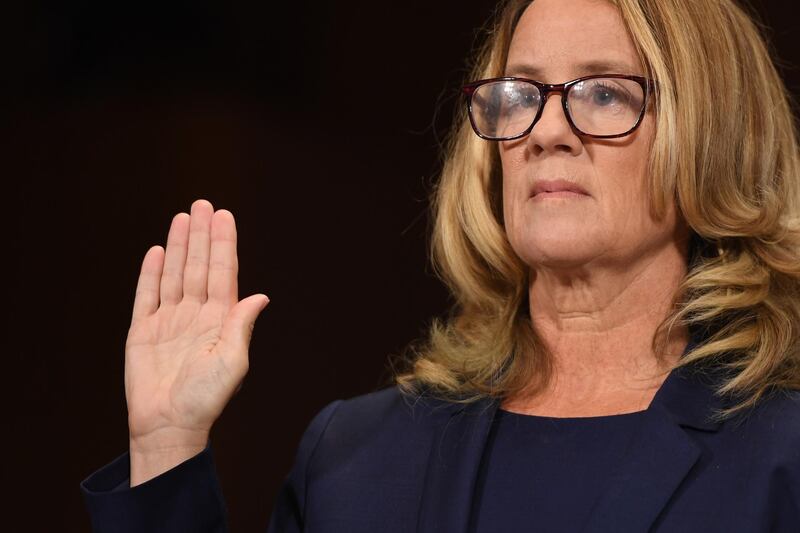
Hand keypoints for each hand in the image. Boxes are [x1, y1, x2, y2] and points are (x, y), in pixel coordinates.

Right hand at [124, 199, 268, 463]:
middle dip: (200, 235)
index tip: (224, 216)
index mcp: (220, 320)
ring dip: (178, 246)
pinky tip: (156, 251)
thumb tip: (261, 296)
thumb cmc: (205, 399)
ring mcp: (169, 321)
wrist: (168, 425)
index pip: (223, 273)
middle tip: (202, 204)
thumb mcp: (232, 362)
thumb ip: (242, 325)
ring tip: (182, 218)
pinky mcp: (143, 331)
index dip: (223, 244)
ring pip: (174, 274)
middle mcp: (196, 315)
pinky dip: (150, 273)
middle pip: (198, 266)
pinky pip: (146, 295)